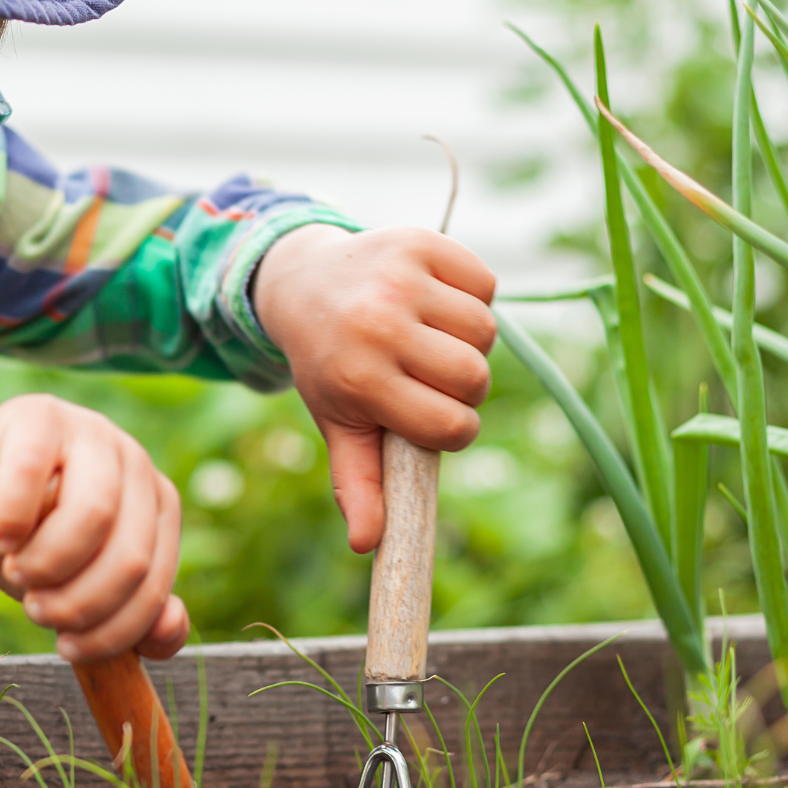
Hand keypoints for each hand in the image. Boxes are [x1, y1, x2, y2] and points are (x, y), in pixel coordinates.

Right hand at [0, 395, 187, 662]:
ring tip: (17, 569)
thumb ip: (135, 621)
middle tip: (38, 609)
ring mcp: (90, 431)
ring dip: (47, 564)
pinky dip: (10, 521)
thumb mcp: (84, 593)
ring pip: (95, 514)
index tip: (69, 647)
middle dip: (79, 602)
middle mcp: (135, 463)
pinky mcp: (38, 415)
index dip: (113, 630)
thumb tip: (169, 629)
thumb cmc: (30, 551)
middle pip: (131, 556)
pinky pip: (31, 474)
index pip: (155, 584)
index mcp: (158, 506)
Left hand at [252, 224, 496, 553]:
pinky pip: (485, 283)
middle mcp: (378, 326)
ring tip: (430, 336)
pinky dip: (471, 295)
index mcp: (360, 379)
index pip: (452, 425)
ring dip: (468, 340)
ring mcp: (398, 279)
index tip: (431, 417)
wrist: (302, 283)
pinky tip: (435, 301)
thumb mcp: (338, 422)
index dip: (452, 429)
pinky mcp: (418, 242)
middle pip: (475, 378)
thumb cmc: (331, 363)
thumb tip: (368, 545)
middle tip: (428, 373)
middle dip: (462, 385)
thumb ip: (358, 484)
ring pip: (485, 331)